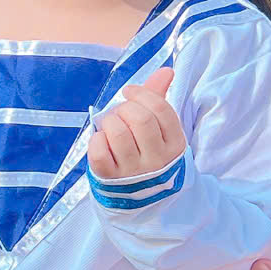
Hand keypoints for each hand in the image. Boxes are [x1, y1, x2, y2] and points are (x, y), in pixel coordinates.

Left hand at [89, 66, 184, 184]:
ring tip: (109, 126)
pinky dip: (95, 139)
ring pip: (117, 133)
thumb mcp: (160, 131)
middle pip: (139, 118)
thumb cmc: (148, 154)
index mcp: (175, 144)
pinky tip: (100, 141)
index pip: (161, 109)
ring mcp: (134, 172)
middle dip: (124, 108)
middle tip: (119, 113)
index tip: (129, 92)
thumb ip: (159, 98)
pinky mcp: (110, 179)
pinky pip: (98, 151)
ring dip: (109, 122)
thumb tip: (167, 70)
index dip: (141, 94)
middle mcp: (157, 160)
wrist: (140, 199)